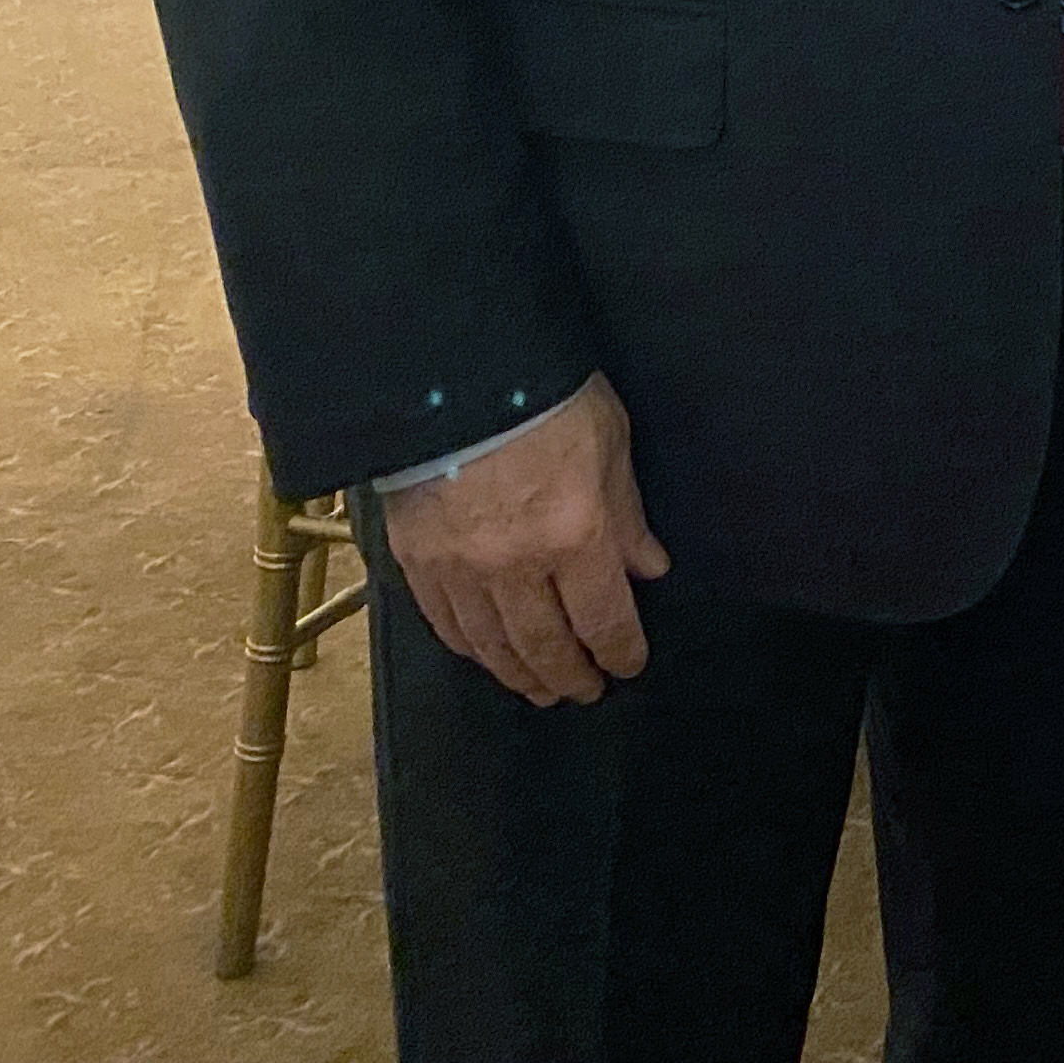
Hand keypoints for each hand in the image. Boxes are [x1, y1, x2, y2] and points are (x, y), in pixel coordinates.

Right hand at [381, 373, 670, 706]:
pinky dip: (470, 649)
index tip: (628, 666)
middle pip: (546, 648)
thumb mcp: (610, 443)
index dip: (620, 653)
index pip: (605, 622)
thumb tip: (648, 568)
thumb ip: (627, 515)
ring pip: (493, 647)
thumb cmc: (547, 396)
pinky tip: (486, 654)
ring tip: (539, 687)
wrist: (454, 371)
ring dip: (520, 675)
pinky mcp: (415, 561)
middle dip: (570, 676)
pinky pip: (445, 624)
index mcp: (575, 536)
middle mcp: (516, 567)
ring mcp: (460, 570)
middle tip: (583, 691)